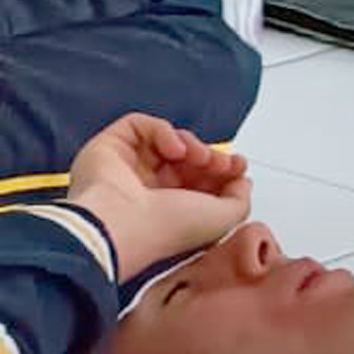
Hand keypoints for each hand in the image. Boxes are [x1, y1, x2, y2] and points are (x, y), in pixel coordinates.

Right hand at [64, 115, 250, 278]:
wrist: (124, 224)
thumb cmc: (165, 228)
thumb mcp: (222, 220)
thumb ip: (239, 199)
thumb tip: (242, 181)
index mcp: (169, 210)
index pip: (198, 180)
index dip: (221, 169)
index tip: (237, 166)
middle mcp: (147, 189)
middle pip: (185, 158)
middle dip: (209, 156)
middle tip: (220, 162)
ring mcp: (128, 167)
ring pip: (166, 140)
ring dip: (190, 143)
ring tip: (196, 156)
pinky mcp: (111, 146)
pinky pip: (141, 125)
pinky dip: (163, 131)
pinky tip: (172, 150)